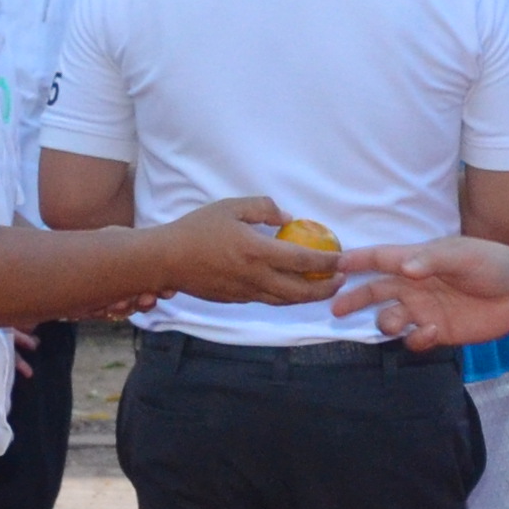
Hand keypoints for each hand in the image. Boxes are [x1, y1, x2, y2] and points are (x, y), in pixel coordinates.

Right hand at [149, 196, 343, 310]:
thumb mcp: (230, 207)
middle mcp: (255, 277)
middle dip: (325, 288)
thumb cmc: (196, 229)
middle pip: (300, 291)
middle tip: (341, 280)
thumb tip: (287, 218)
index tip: (342, 259)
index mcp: (257, 252)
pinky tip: (291, 288)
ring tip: (322, 287)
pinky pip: (268, 300)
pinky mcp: (236, 300)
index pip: (302, 261)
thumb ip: (262, 208)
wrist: (165, 260)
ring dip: (308, 297)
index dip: (327, 261)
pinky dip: (286, 297)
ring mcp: (246, 292)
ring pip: (285, 301)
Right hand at [334, 234, 508, 349]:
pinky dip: (416, 338)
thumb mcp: (463, 255)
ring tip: (395, 322)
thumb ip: (432, 260)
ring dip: (385, 322)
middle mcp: (415, 286)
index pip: (380, 259)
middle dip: (354, 299)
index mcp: (417, 261)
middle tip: (335, 308)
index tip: (333, 264)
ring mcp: (425, 309)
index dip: (357, 261)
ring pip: (390, 318)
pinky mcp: (438, 331)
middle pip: (375, 292)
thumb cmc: (492, 263)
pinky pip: (414, 339)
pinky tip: (430, 331)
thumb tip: (405, 268)